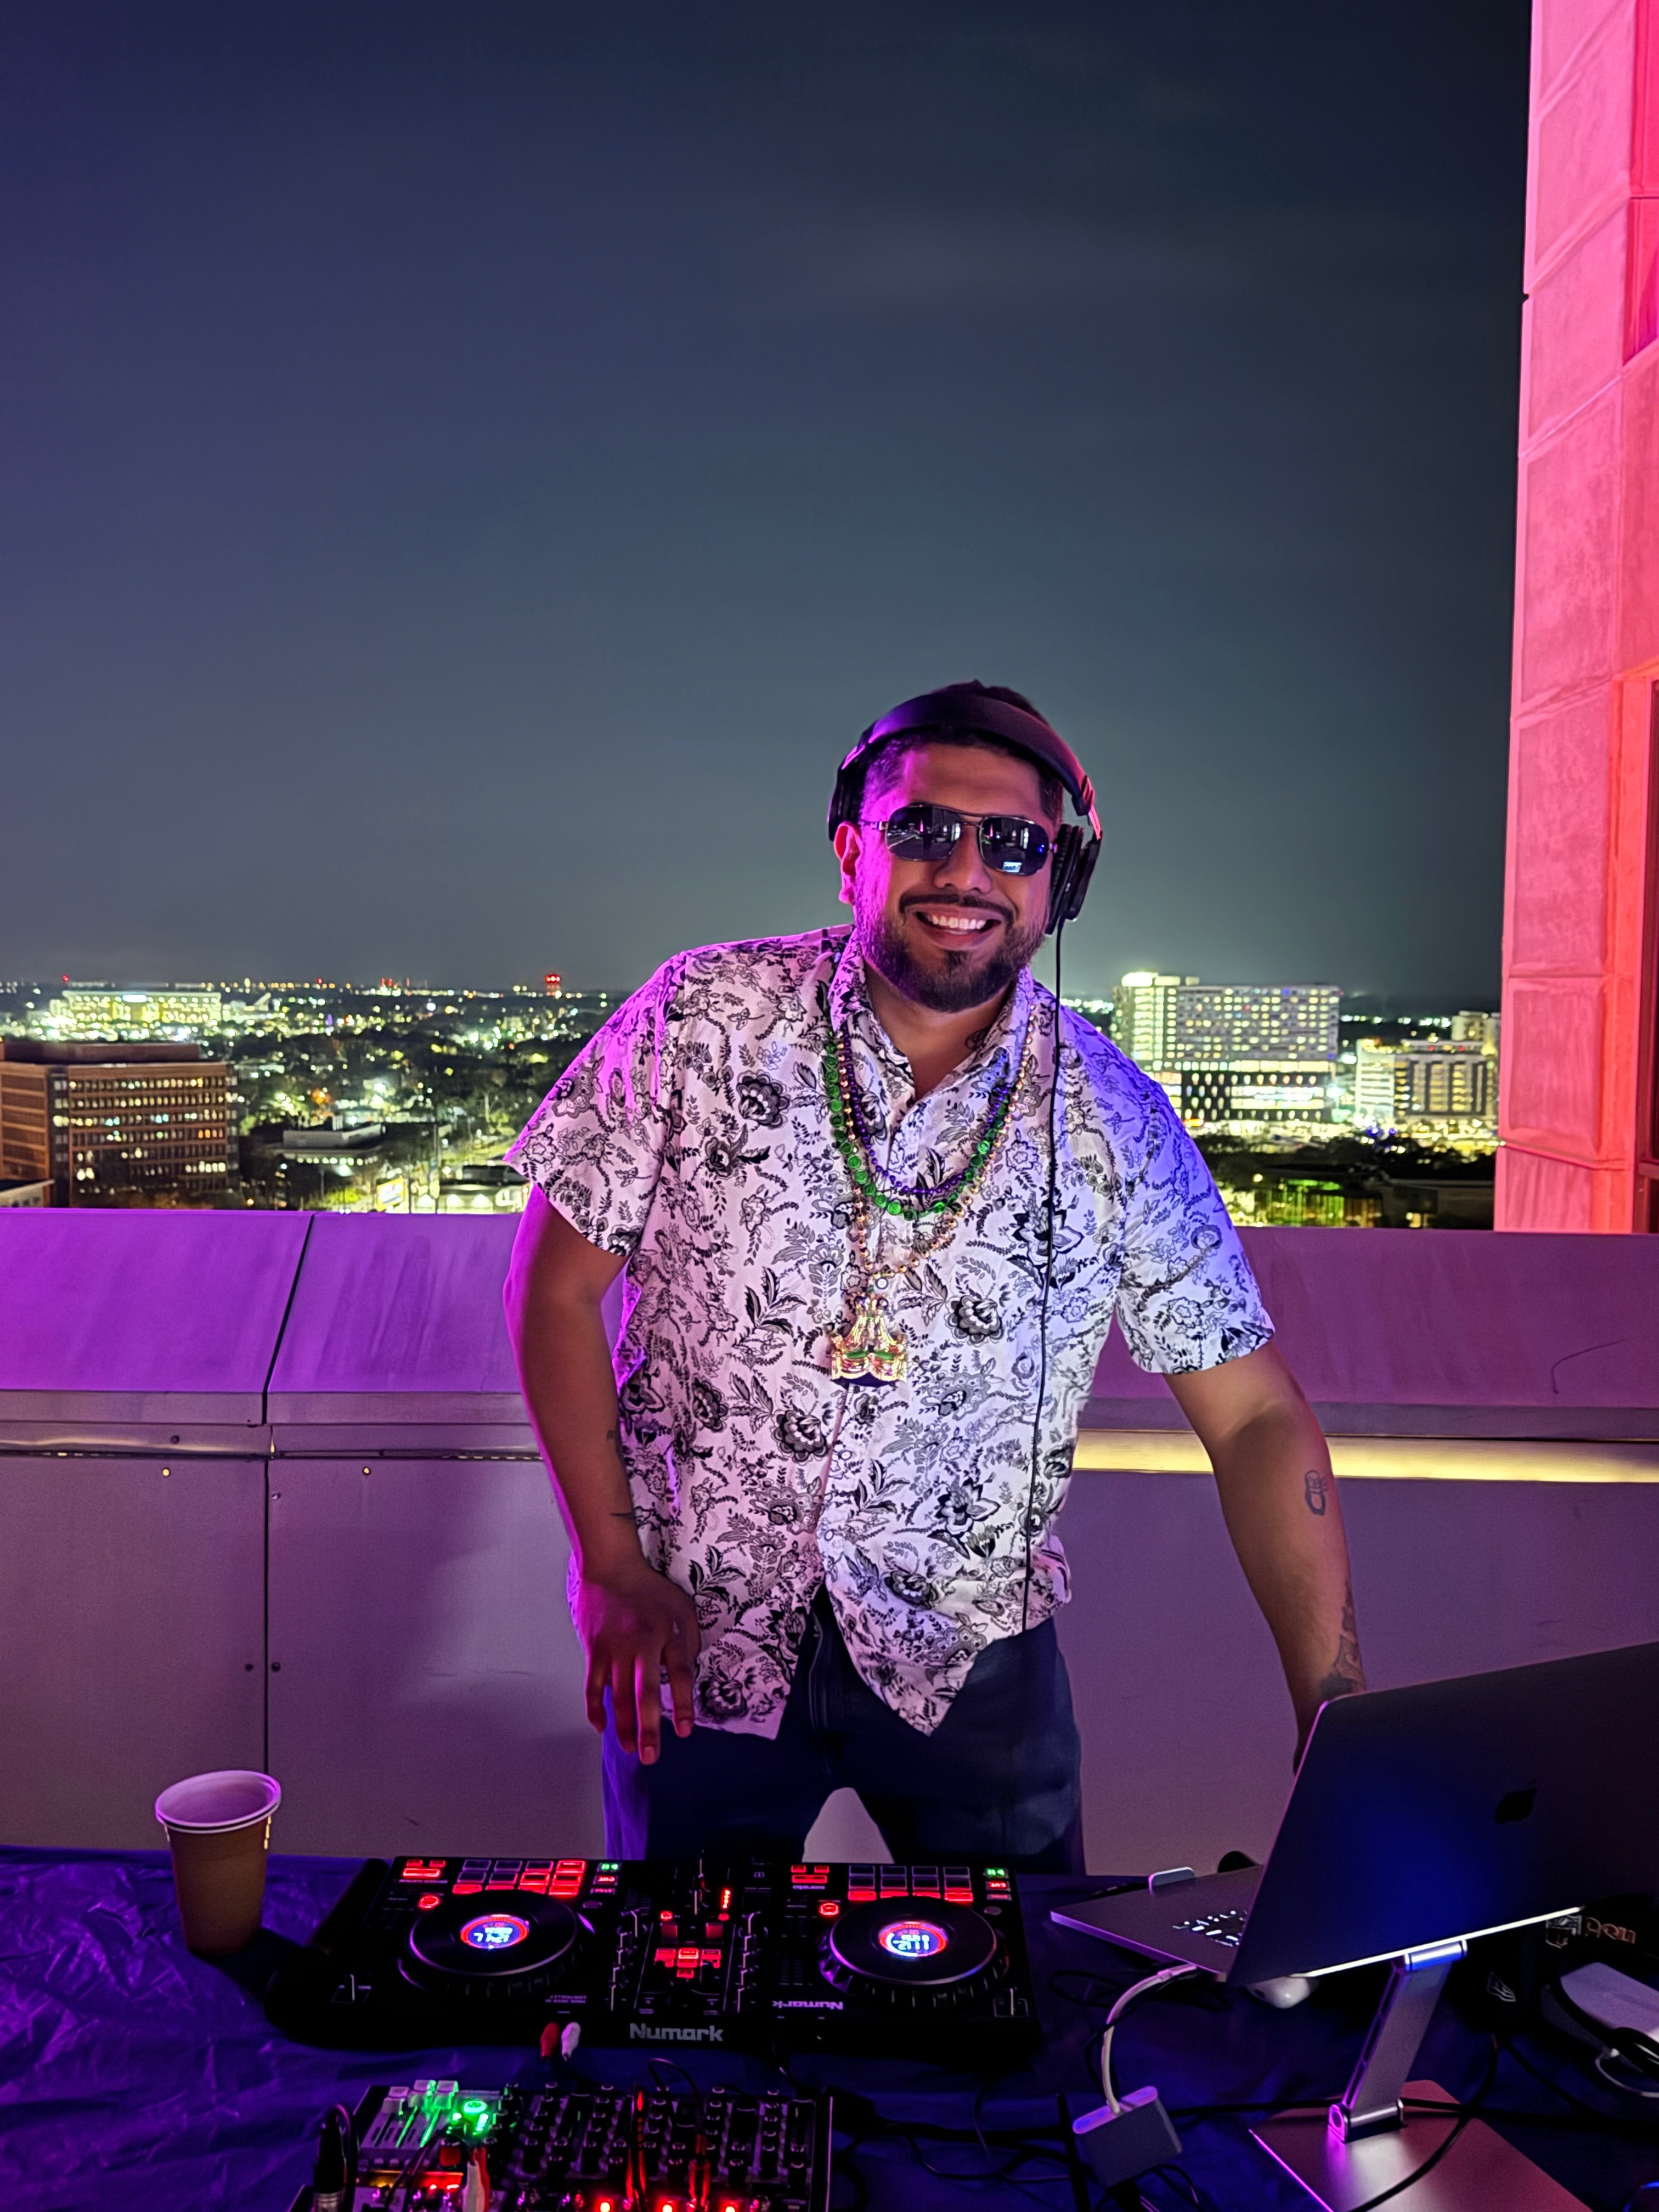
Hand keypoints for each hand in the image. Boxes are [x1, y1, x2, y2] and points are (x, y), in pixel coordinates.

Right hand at [574, 1557, 700, 1763]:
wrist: (610, 1569)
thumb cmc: (650, 1591)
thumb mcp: (681, 1608)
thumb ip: (688, 1641)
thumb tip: (686, 1676)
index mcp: (666, 1633)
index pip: (680, 1674)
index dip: (683, 1703)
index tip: (685, 1730)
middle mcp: (640, 1644)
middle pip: (645, 1693)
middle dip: (648, 1728)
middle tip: (651, 1757)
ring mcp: (614, 1649)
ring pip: (617, 1696)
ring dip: (623, 1726)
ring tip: (630, 1749)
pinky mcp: (594, 1651)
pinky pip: (592, 1687)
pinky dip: (594, 1709)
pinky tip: (601, 1727)